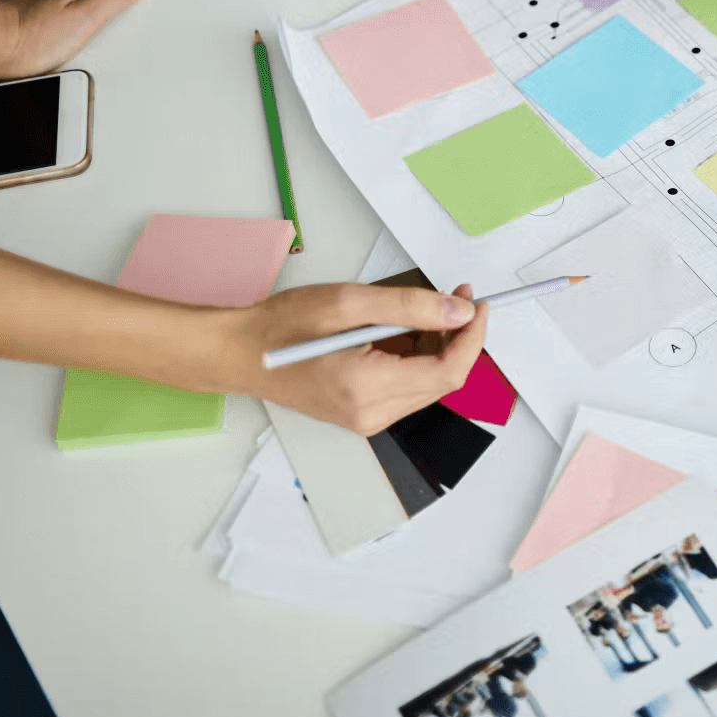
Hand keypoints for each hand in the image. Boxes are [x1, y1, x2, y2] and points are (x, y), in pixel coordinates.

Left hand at [0, 0, 158, 80]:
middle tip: (88, 49)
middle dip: (95, 25)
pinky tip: (45, 54)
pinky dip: (48, 38)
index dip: (120, 16)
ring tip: (64, 54)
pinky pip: (44, 26)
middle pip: (91, 5)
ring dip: (69, 32)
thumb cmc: (30, 39)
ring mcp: (36, 2)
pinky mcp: (18, 17)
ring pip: (66, 15)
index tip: (115, 33)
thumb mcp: (87, 19)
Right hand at [229, 282, 487, 434]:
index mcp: (367, 389)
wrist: (239, 353)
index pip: (447, 371)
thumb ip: (410, 307)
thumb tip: (458, 313)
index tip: (477, 305)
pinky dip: (417, 357)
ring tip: (427, 309)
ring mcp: (365, 418)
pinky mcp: (361, 413)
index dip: (472, 338)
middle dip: (458, 338)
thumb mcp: (349, 302)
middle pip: (442, 381)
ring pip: (427, 384)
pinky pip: (407, 387)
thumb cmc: (283, 326)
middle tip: (456, 298)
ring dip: (439, 346)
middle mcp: (370, 413)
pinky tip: (405, 329)